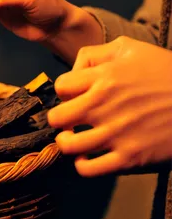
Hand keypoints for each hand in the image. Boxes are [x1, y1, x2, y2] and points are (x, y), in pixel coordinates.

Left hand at [47, 36, 171, 175]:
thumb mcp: (131, 48)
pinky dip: (82, 164)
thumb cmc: (166, 72)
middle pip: (57, 117)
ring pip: (67, 146)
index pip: (61, 87)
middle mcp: (105, 105)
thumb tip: (75, 69)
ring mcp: (116, 133)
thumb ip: (97, 53)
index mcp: (104, 77)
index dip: (65, 92)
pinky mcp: (130, 158)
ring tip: (75, 139)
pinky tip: (89, 156)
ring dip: (66, 142)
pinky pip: (88, 169)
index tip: (75, 96)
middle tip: (70, 119)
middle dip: (60, 118)